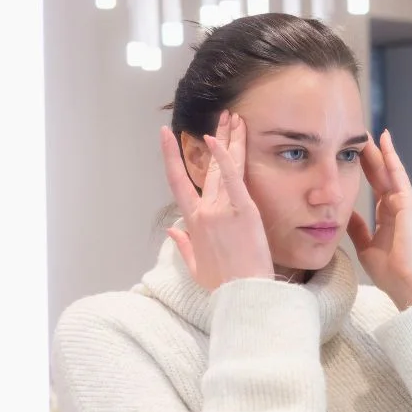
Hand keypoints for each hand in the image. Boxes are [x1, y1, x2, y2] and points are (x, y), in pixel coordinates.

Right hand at [159, 110, 274, 290]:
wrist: (242, 294)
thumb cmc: (223, 285)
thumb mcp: (195, 267)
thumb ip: (182, 245)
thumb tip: (172, 230)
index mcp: (192, 223)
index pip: (178, 182)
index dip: (171, 156)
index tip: (167, 136)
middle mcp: (204, 211)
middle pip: (207, 167)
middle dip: (215, 139)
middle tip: (221, 118)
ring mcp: (222, 209)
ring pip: (223, 167)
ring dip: (228, 139)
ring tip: (233, 118)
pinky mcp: (244, 210)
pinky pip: (233, 177)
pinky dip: (227, 157)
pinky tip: (223, 138)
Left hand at [347, 130, 411, 309]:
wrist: (406, 284)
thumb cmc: (390, 272)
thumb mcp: (366, 246)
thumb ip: (359, 228)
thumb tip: (346, 214)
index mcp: (388, 217)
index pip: (374, 187)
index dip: (364, 170)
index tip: (351, 154)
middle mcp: (398, 206)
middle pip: (380, 175)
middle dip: (370, 156)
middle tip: (358, 136)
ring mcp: (405, 203)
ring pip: (388, 170)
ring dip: (378, 151)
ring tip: (368, 132)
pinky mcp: (409, 203)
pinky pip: (398, 175)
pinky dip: (391, 157)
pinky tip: (384, 141)